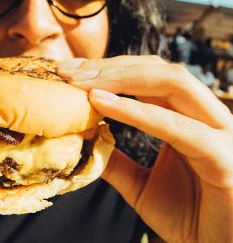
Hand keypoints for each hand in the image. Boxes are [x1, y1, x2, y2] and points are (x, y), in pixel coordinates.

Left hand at [58, 56, 232, 242]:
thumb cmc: (188, 218)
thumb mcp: (140, 185)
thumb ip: (115, 160)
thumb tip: (84, 139)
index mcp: (188, 116)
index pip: (148, 76)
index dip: (108, 69)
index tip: (68, 73)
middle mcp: (206, 115)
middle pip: (158, 69)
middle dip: (110, 66)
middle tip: (68, 72)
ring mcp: (219, 132)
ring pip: (172, 83)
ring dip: (121, 78)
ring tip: (82, 84)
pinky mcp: (223, 157)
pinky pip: (176, 126)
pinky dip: (136, 111)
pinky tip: (101, 103)